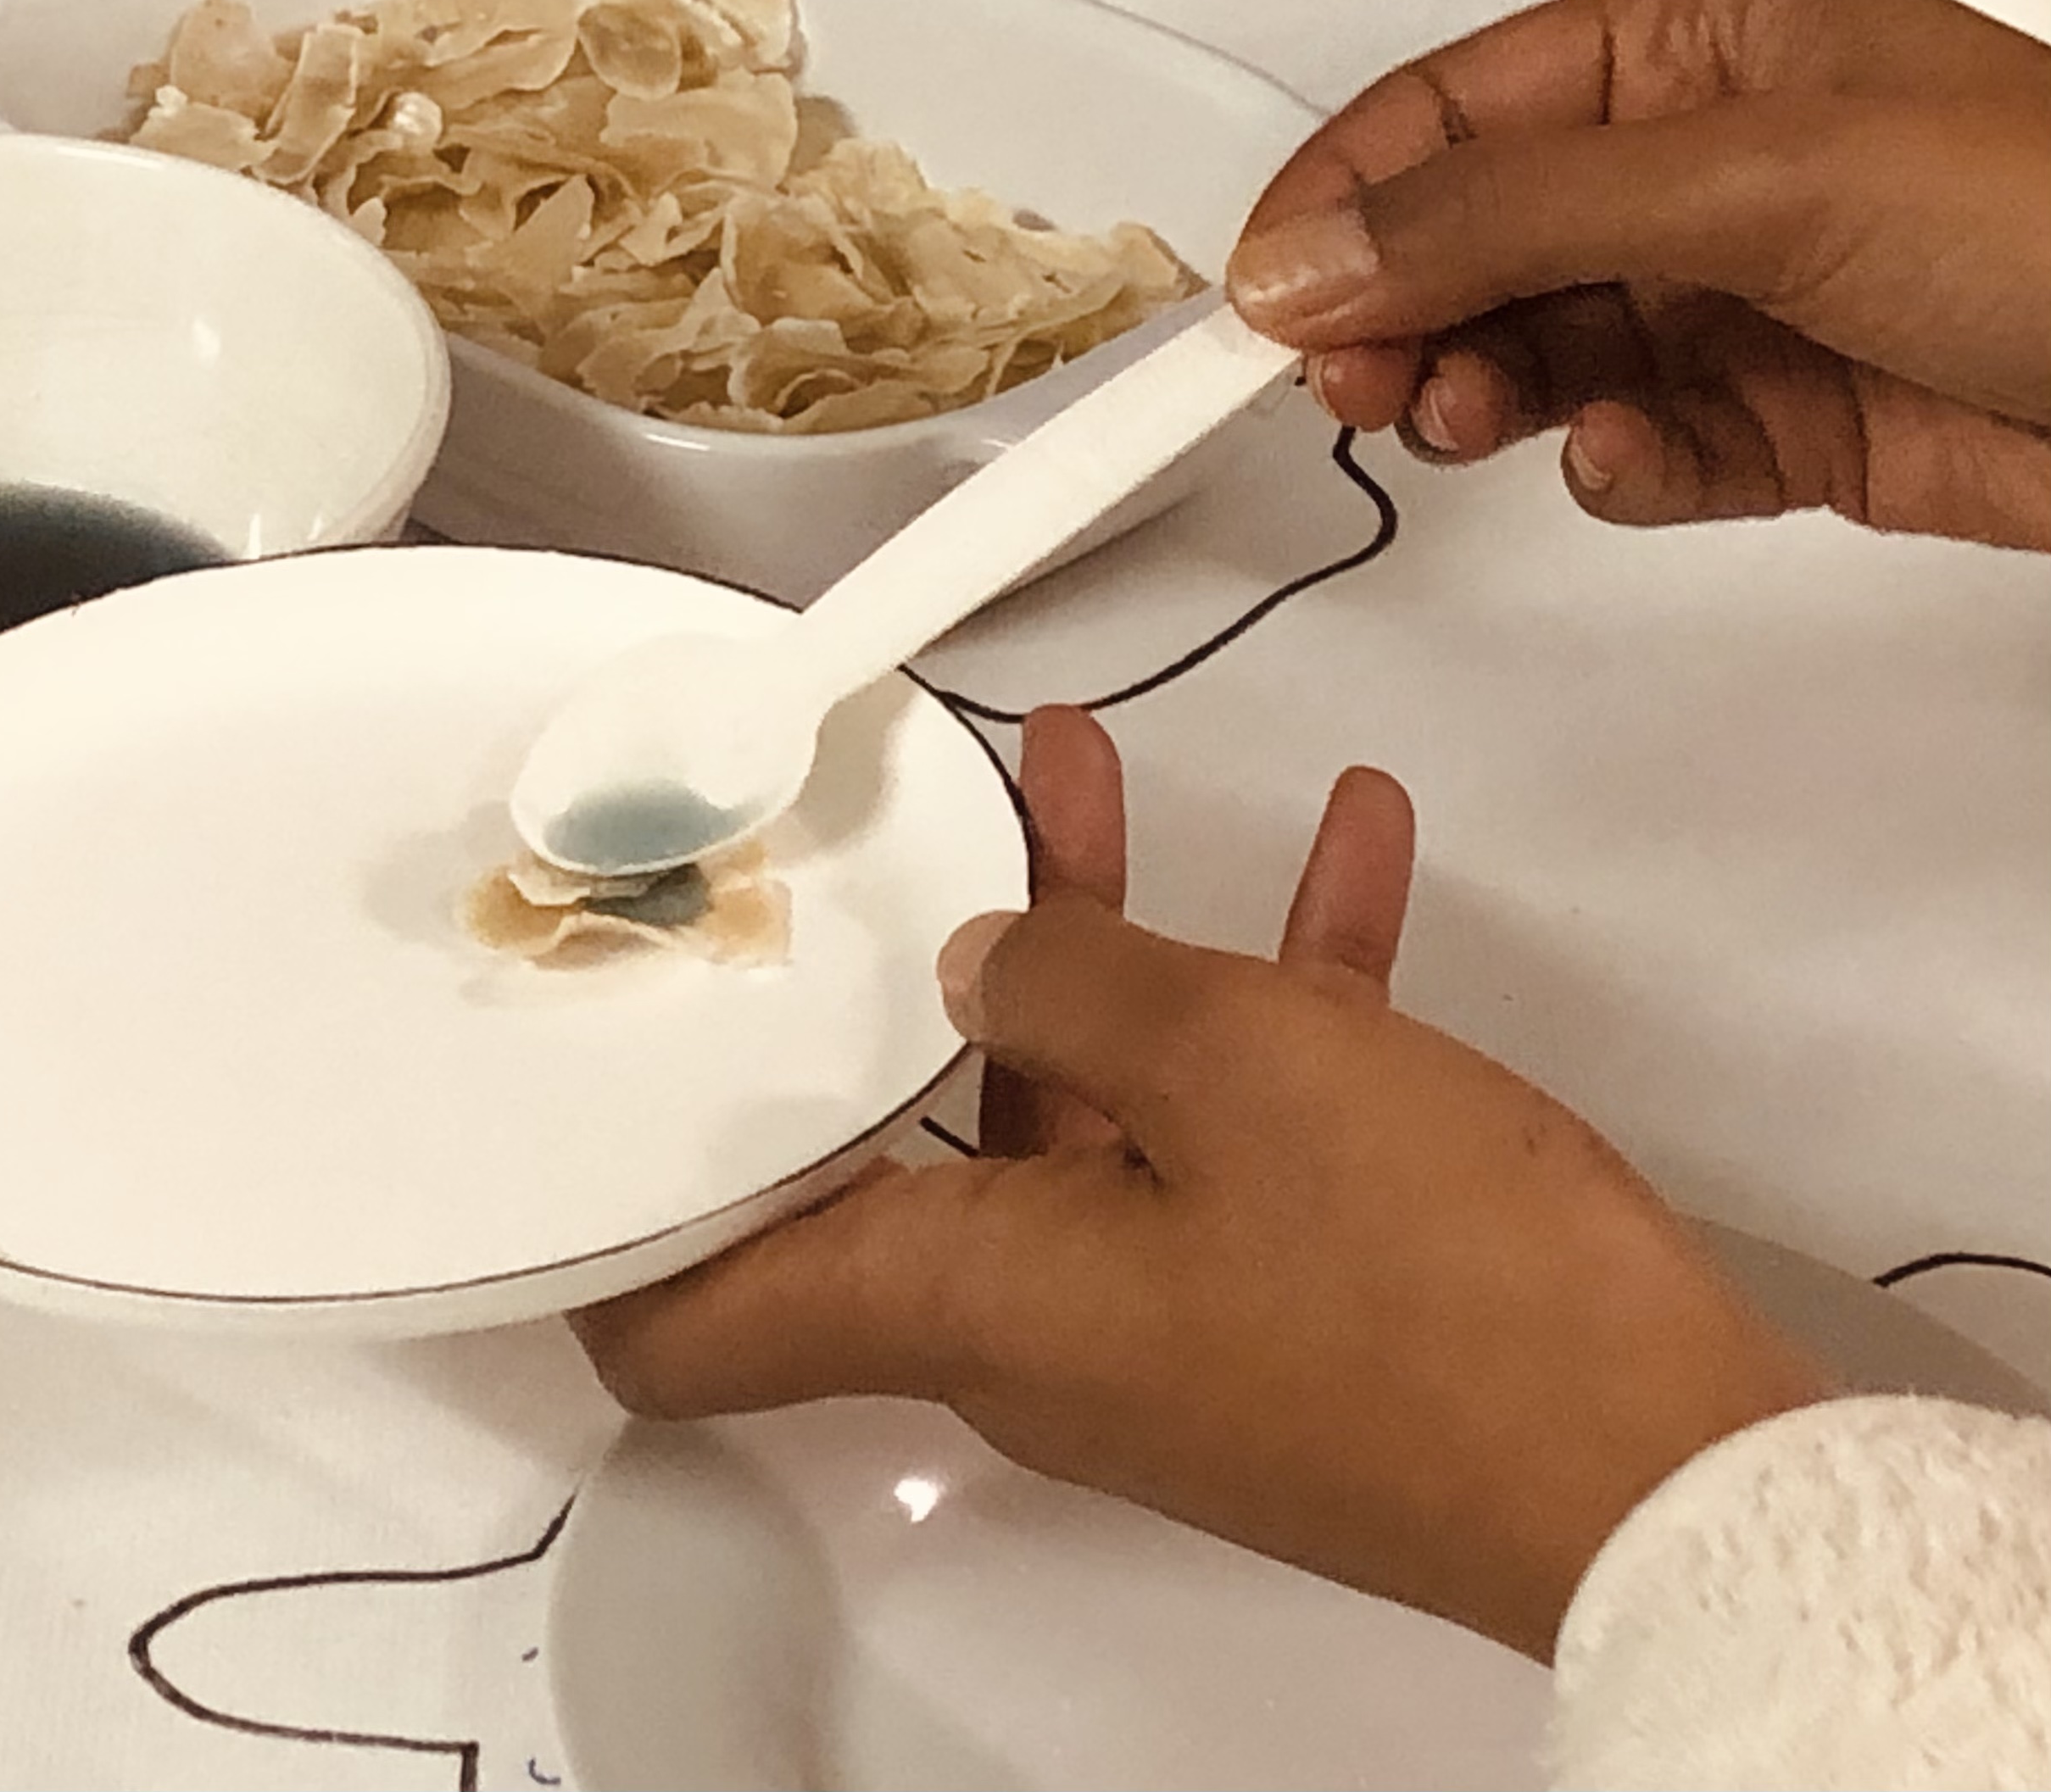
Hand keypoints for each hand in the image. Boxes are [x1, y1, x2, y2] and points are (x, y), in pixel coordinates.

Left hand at [572, 707, 1828, 1661]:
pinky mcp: (1276, 1306)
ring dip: (1094, 938)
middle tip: (899, 828)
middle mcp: (1034, 1330)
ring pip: (1077, 1100)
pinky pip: (1224, 1128)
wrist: (1667, 1468)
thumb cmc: (1451, 1308)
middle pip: (905, 1135)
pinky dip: (1254, 1003)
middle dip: (907, 962)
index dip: (611, 1242)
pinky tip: (1337, 862)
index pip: (692, 1325)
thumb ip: (1073, 983)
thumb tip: (983, 961)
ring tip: (1094, 772)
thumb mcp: (1231, 1067)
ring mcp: (1157, 1320)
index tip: (574, 1126)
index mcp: (963, 1300)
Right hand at [1225, 0, 2050, 550]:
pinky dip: (1609, 468)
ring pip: (1534, 353)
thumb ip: (1506, 219)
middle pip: (1473, 241)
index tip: (1256, 301)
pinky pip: (1630, 450)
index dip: (1342, 201)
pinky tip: (1631, 461)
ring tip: (1473, 422)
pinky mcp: (1773, 420)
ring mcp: (1736, 296)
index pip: (1455, 112)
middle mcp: (1705, 165)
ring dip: (1486, 397)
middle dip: (1401, 314)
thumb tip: (1313, 256)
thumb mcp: (1747, 179)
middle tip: (1351, 383)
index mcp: (1697, 45)